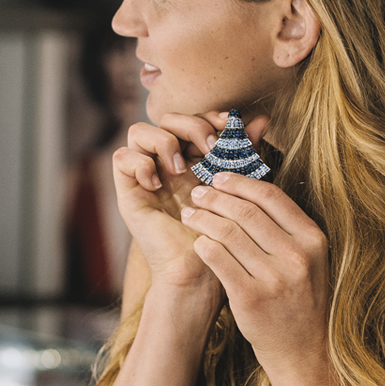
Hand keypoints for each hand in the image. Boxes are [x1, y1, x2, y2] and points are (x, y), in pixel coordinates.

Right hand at [112, 112, 268, 291]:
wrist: (202, 270)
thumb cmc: (223, 234)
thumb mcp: (236, 186)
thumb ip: (245, 154)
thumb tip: (263, 118)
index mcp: (194, 160)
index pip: (193, 119)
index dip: (208, 116)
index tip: (229, 126)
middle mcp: (167, 165)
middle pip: (166, 119)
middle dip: (191, 125)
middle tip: (209, 148)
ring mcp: (146, 177)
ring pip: (139, 132)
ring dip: (163, 142)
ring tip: (180, 168)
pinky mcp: (129, 193)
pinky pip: (121, 157)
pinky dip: (140, 162)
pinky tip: (158, 183)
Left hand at [179, 172, 330, 385]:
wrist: (303, 351)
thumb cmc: (299, 300)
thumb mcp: (308, 260)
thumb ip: (286, 229)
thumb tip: (249, 191)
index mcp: (313, 239)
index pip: (271, 197)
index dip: (240, 183)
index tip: (220, 178)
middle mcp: (296, 256)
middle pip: (246, 211)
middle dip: (216, 197)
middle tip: (197, 192)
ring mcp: (274, 277)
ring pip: (227, 232)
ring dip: (203, 218)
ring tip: (189, 214)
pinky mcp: (250, 297)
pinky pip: (218, 259)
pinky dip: (203, 245)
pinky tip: (196, 242)